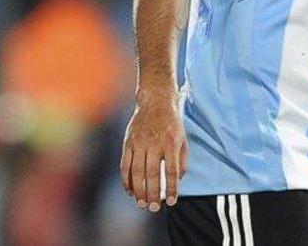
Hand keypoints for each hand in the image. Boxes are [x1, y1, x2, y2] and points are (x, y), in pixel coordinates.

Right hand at [120, 88, 187, 211]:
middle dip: (152, 193)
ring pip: (136, 171)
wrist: (155, 100)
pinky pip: (124, 164)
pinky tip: (129, 190)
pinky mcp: (128, 141)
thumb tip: (177, 181)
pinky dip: (126, 179)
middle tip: (154, 208)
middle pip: (152, 173)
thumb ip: (182, 160)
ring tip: (141, 203)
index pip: (171, 170)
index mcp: (171, 142)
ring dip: (138, 190)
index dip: (171, 188)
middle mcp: (154, 142)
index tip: (171, 201)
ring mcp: (138, 142)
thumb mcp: (183, 139)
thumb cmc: (171, 123)